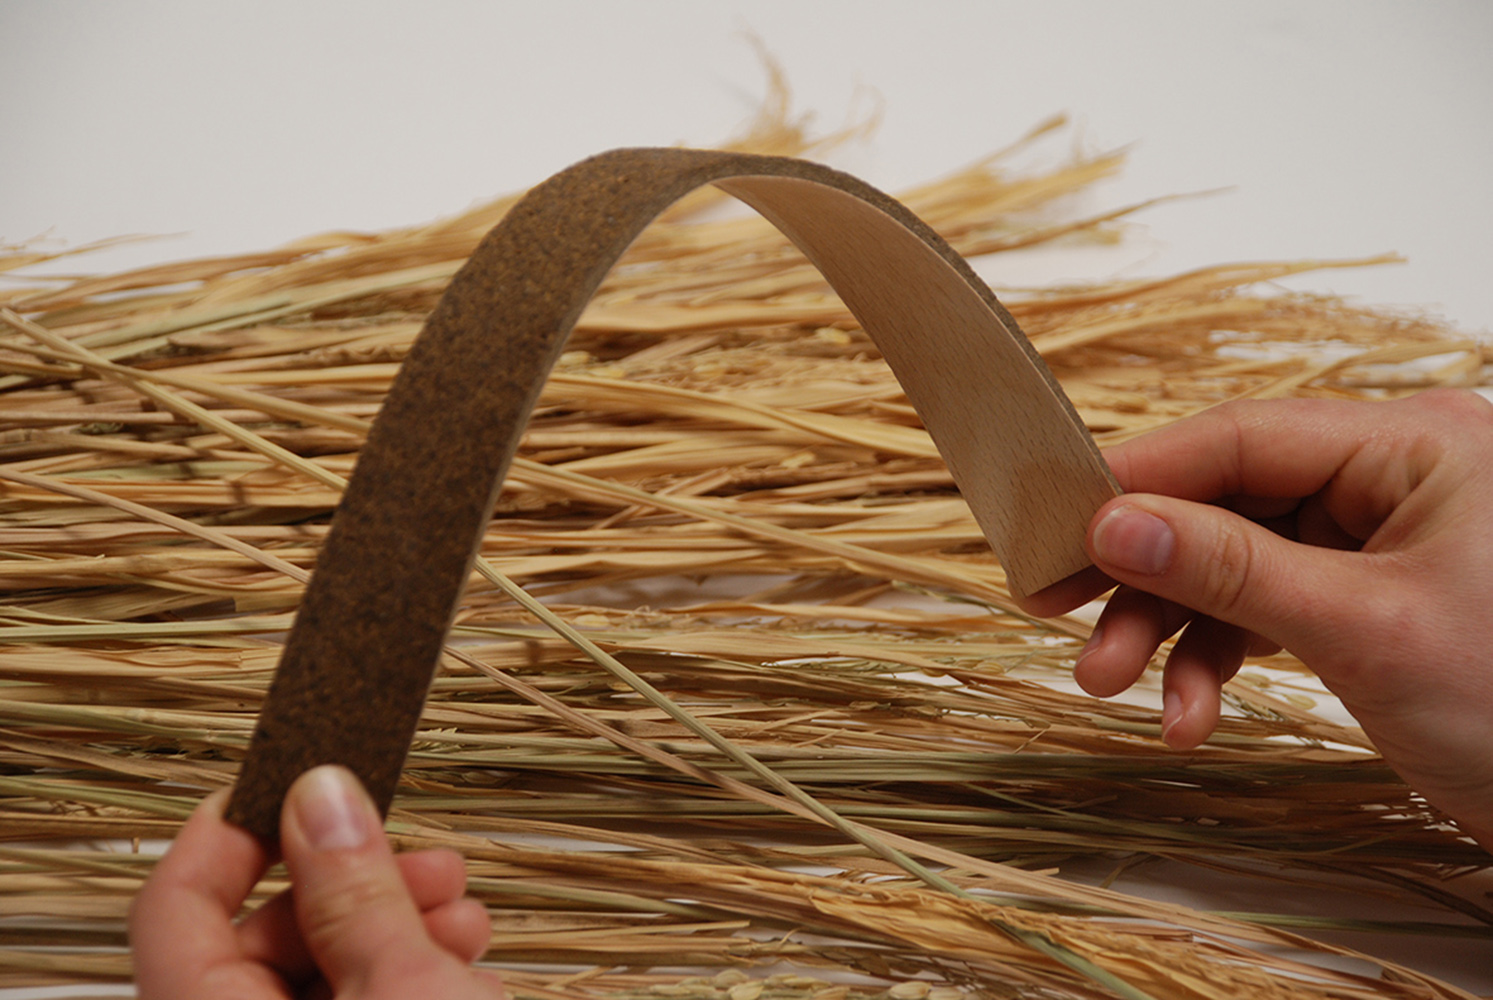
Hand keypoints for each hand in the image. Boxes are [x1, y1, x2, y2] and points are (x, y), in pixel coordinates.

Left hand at [130, 765, 502, 998]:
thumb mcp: (404, 991)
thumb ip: (358, 892)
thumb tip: (321, 792)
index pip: (173, 908)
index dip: (230, 830)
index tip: (295, 777)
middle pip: (260, 941)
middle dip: (355, 886)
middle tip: (432, 863)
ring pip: (316, 978)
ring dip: (396, 930)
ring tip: (466, 917)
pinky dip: (405, 982)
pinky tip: (466, 969)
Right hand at [1021, 390, 1492, 846]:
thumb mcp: (1362, 629)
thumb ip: (1229, 568)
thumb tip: (1112, 523)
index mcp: (1412, 443)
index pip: (1241, 435)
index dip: (1139, 476)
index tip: (1056, 522)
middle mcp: (1389, 478)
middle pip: (1225, 501)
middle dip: (1144, 571)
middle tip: (1053, 610)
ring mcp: (1376, 541)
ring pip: (1234, 563)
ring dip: (1169, 629)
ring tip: (1111, 687)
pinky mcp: (1364, 600)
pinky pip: (1265, 611)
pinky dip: (1218, 659)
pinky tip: (1189, 715)